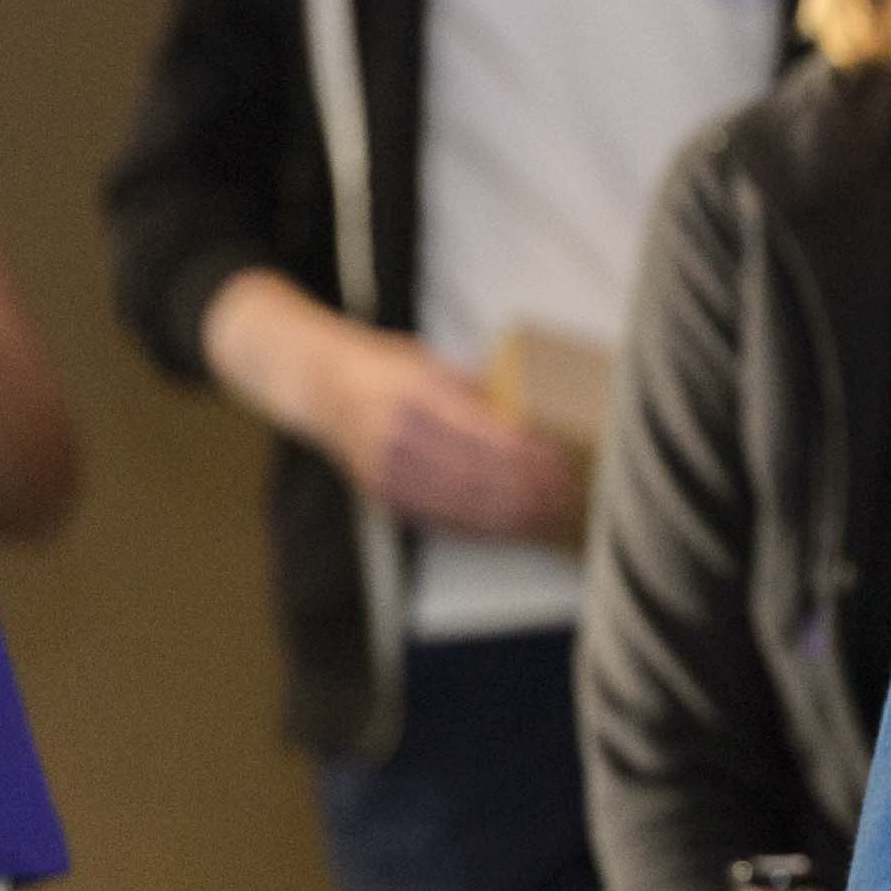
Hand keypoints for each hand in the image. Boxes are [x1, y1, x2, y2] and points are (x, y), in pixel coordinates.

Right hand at [203, 271, 584, 544]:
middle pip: (475, 475)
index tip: (563, 459)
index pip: (481, 432)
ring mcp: (384, 470)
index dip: (526, 453)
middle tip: (571, 494)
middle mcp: (395, 435)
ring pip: (460, 504)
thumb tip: (533, 417)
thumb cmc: (387, 367)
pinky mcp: (381, 494)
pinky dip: (482, 527)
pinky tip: (513, 528)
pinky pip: (439, 519)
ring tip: (553, 515)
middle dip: (529, 490)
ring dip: (513, 515)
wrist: (318, 384)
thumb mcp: (432, 362)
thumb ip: (477, 390)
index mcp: (414, 393)